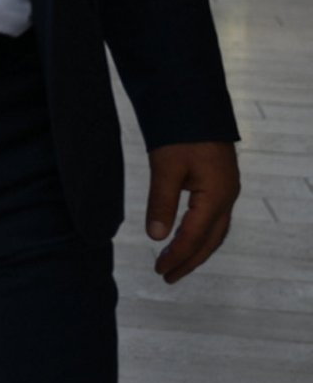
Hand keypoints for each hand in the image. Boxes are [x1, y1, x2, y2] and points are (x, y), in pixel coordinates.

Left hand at [143, 140, 238, 284]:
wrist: (196, 105)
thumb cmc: (180, 134)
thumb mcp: (165, 168)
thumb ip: (161, 202)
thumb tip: (156, 237)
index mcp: (216, 196)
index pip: (194, 236)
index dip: (177, 255)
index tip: (159, 271)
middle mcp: (227, 197)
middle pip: (210, 240)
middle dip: (189, 260)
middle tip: (167, 277)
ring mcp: (226, 191)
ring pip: (214, 231)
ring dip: (196, 250)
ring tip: (174, 264)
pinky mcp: (220, 184)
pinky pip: (214, 219)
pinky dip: (200, 234)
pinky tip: (186, 238)